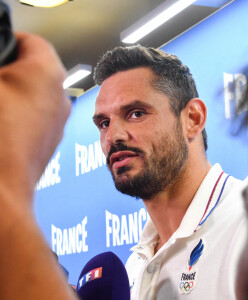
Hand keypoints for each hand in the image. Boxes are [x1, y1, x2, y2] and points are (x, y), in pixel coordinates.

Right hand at [0, 32, 70, 200]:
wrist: (0, 190)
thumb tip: (2, 64)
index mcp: (46, 72)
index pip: (31, 41)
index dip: (6, 39)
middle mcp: (60, 95)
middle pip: (34, 68)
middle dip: (9, 68)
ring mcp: (58, 120)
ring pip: (34, 93)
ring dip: (14, 91)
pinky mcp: (50, 139)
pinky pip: (35, 115)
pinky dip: (19, 112)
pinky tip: (2, 123)